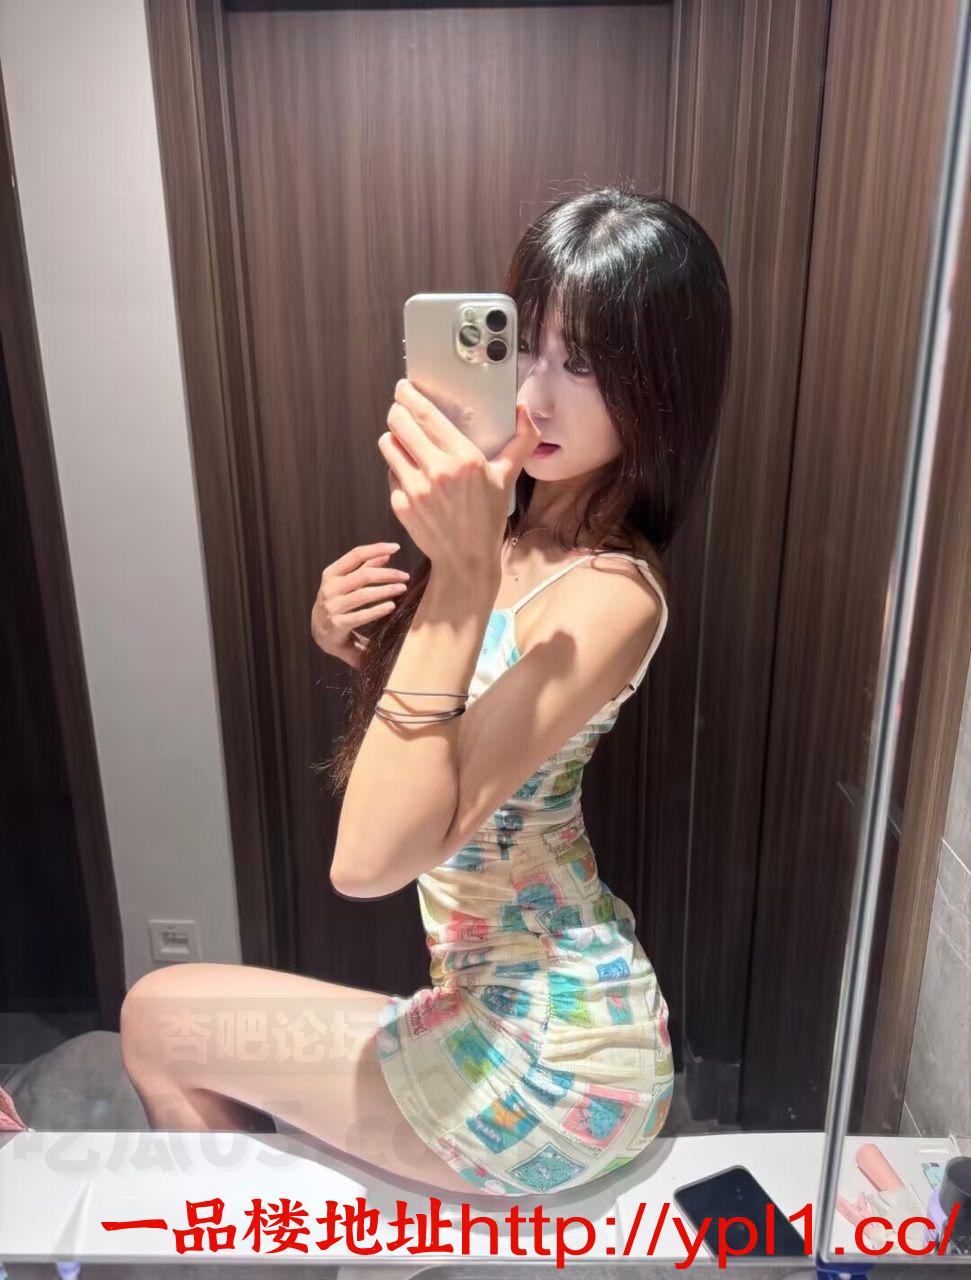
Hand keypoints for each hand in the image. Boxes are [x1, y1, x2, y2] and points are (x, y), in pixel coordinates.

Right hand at [311, 542, 409, 663]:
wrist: (321, 631)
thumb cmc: (338, 602)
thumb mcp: (346, 583)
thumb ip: (364, 568)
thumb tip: (386, 554)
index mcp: (331, 574)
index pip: (356, 555)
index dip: (376, 549)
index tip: (396, 547)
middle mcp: (330, 588)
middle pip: (363, 576)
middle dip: (387, 574)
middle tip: (405, 576)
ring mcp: (332, 607)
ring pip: (363, 595)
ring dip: (386, 590)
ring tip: (402, 588)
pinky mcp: (337, 625)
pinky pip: (361, 616)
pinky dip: (377, 610)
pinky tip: (391, 606)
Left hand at [378, 377, 540, 574]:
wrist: (466, 560)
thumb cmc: (488, 517)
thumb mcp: (508, 477)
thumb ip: (521, 441)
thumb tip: (524, 408)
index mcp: (464, 458)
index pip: (424, 414)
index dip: (408, 396)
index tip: (404, 388)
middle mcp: (436, 471)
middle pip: (398, 423)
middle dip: (397, 412)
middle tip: (401, 410)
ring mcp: (415, 489)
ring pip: (387, 445)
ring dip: (394, 438)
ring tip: (405, 441)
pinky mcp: (400, 504)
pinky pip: (390, 473)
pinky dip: (398, 470)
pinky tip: (412, 475)